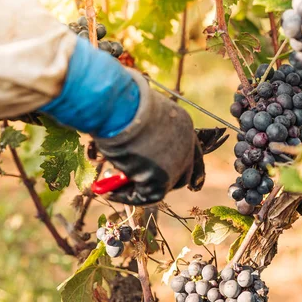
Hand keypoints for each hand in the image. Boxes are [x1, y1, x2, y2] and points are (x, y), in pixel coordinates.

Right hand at [95, 71, 205, 204]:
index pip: (193, 152)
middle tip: (137, 184)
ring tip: (113, 185)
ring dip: (138, 188)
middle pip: (182, 176)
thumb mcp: (141, 115)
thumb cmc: (123, 104)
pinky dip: (125, 196)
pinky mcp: (161, 179)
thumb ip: (143, 132)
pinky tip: (109, 191)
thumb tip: (128, 147)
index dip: (181, 165)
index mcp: (184, 126)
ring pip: (161, 187)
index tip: (176, 178)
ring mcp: (176, 164)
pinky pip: (144, 195)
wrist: (122, 108)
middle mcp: (186, 147)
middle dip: (162, 183)